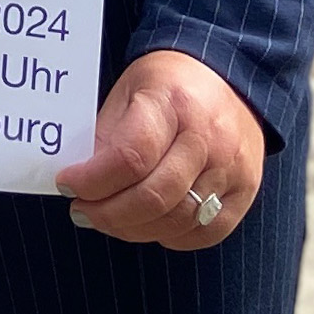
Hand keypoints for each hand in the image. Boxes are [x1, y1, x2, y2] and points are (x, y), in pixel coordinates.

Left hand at [54, 50, 264, 249]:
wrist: (229, 77)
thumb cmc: (169, 84)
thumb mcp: (129, 91)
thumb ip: (108, 135)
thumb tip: (80, 180)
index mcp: (173, 102)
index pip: (130, 157)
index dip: (93, 180)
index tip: (67, 184)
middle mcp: (208, 138)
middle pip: (154, 196)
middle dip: (108, 213)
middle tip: (81, 211)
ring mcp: (232, 168)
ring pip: (178, 220)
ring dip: (133, 229)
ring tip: (107, 219)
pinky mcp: (246, 191)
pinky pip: (205, 233)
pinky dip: (169, 236)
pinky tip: (146, 224)